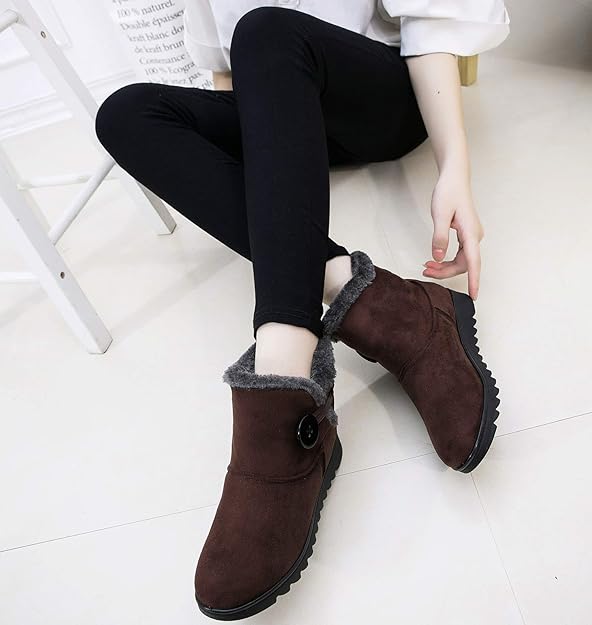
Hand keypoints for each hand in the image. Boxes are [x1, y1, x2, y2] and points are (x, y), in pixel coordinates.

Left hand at [422, 168, 483, 299]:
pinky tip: (435, 260)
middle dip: (445, 272)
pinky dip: (447, 260)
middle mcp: (475, 236)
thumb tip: (438, 257)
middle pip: (464, 264)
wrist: (454, 179)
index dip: (474, 280)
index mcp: (471, 232)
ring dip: (445, 267)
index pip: (473, 262)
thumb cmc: (449, 192)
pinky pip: (459, 254)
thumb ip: (439, 237)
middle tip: (425, 271)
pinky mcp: (467, 234)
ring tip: (427, 267)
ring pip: (461, 260)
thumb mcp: (440, 215)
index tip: (474, 295)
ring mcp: (472, 236)